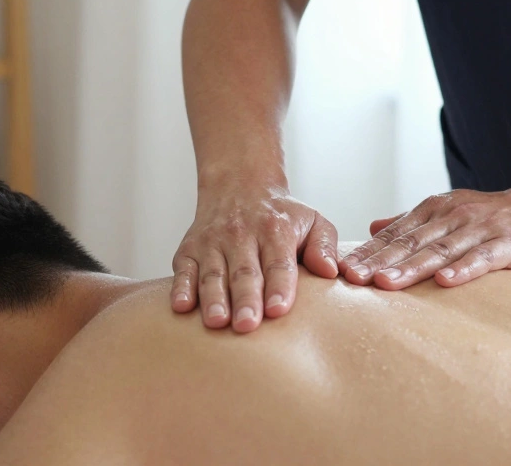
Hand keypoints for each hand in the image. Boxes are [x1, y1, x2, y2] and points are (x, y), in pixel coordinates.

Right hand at [172, 184, 338, 332]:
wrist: (238, 184)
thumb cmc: (281, 216)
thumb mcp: (312, 220)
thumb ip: (324, 246)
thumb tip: (330, 272)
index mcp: (275, 230)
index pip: (278, 263)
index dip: (279, 286)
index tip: (279, 309)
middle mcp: (241, 235)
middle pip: (244, 272)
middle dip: (246, 299)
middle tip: (248, 325)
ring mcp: (212, 243)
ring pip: (213, 274)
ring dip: (214, 298)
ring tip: (218, 322)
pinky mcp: (189, 250)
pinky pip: (183, 270)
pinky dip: (180, 288)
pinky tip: (182, 307)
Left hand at [339, 185, 510, 289]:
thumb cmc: (492, 217)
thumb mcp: (448, 213)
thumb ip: (411, 222)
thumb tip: (371, 227)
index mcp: (435, 210)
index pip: (396, 233)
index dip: (369, 251)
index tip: (343, 269)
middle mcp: (454, 216)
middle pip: (412, 242)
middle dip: (381, 261)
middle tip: (354, 278)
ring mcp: (482, 229)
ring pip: (441, 250)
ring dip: (412, 267)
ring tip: (386, 284)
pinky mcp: (509, 244)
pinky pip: (483, 258)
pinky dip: (463, 269)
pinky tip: (444, 282)